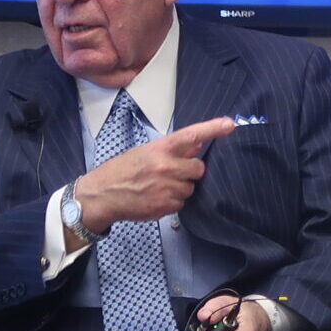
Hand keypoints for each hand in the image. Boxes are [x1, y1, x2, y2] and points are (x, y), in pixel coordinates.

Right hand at [77, 117, 239, 233]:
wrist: (101, 195)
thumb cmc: (121, 171)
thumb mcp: (144, 152)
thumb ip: (172, 150)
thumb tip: (197, 144)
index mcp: (160, 149)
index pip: (191, 136)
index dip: (212, 129)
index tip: (230, 124)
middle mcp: (166, 167)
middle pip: (198, 169)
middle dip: (190, 171)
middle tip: (173, 173)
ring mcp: (166, 187)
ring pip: (190, 188)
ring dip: (179, 188)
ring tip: (158, 186)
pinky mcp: (165, 206)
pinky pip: (180, 204)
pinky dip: (171, 202)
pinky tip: (155, 197)